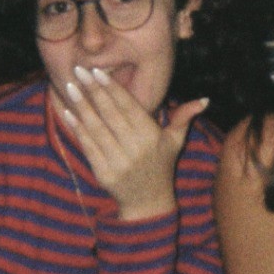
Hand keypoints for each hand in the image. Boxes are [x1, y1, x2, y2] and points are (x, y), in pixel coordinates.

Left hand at [55, 66, 207, 220]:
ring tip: (70, 87)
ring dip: (82, 106)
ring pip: (97, 129)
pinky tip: (68, 113)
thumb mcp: (175, 142)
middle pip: (111, 115)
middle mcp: (136, 149)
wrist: (148, 203)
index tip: (98, 72)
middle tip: (79, 71)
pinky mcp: (104, 174)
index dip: (113, 89)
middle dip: (93, 91)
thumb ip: (184, 118)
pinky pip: (88, 147)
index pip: (130, 108)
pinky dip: (77, 129)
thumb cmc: (161, 166)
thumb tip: (204, 99)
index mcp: (152, 137)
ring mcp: (119, 163)